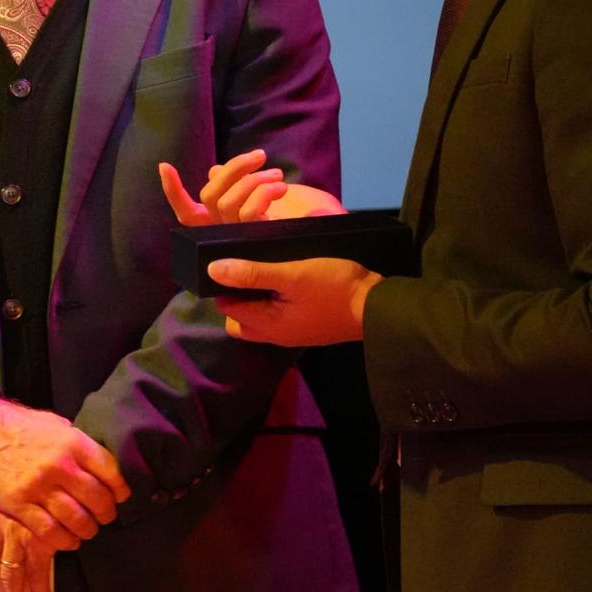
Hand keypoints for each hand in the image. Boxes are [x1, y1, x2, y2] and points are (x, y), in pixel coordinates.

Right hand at [0, 399, 129, 552]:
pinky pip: (49, 531)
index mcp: (72, 442)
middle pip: (97, 498)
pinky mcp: (18, 505)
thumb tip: (101, 464)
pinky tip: (69, 540)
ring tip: (89, 530)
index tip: (122, 497)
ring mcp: (37, 487)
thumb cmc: (20, 426)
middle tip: (107, 517)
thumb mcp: (56, 424)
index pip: (110, 471)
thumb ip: (78, 444)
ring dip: (88, 529)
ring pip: (76, 519)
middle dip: (106, 513)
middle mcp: (58, 466)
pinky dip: (64, 541)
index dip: (120, 489)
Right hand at [159, 150, 345, 223]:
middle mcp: (223, 234)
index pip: (187, 212)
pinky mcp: (257, 240)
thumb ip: (235, 190)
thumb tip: (215, 170)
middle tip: (259, 156)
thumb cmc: (292, 228)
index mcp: (218, 226)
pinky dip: (262, 191)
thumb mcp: (262, 204)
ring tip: (277, 175)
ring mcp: (239, 238)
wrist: (323, 255)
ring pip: (228, 202)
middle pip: (210, 196)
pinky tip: (280, 187)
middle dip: (232, 169)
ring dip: (252, 178)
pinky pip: (249, 211)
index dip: (173, 191)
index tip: (164, 166)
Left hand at [207, 256, 380, 345]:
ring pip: (259, 315)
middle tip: (248, 263)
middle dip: (238, 292)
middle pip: (240, 315)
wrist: (378, 305)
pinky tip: (285, 278)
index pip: (227, 306)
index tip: (230, 257)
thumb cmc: (334, 287)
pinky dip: (274, 299)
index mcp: (267, 325)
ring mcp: (293, 332)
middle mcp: (276, 334)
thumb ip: (252, 272)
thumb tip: (213, 270)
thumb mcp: (292, 274)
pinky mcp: (307, 325)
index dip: (224, 282)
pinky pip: (278, 314)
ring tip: (266, 268)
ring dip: (256, 296)